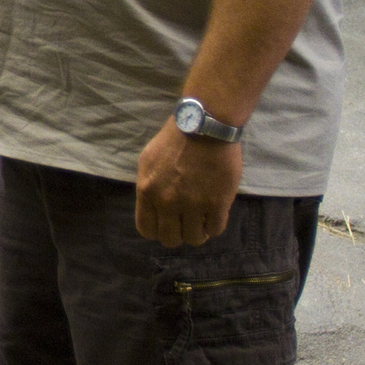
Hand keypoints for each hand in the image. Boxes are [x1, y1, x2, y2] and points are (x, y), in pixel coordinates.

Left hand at [134, 117, 240, 245]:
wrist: (204, 126)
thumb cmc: (175, 140)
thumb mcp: (148, 161)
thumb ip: (149, 186)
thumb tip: (153, 208)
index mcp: (147, 191)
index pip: (147, 229)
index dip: (158, 230)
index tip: (167, 224)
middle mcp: (167, 201)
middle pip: (170, 239)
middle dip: (178, 234)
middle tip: (187, 223)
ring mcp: (193, 204)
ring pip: (194, 238)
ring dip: (199, 232)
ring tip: (202, 219)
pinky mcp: (217, 203)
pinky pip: (216, 229)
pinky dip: (215, 225)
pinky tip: (215, 214)